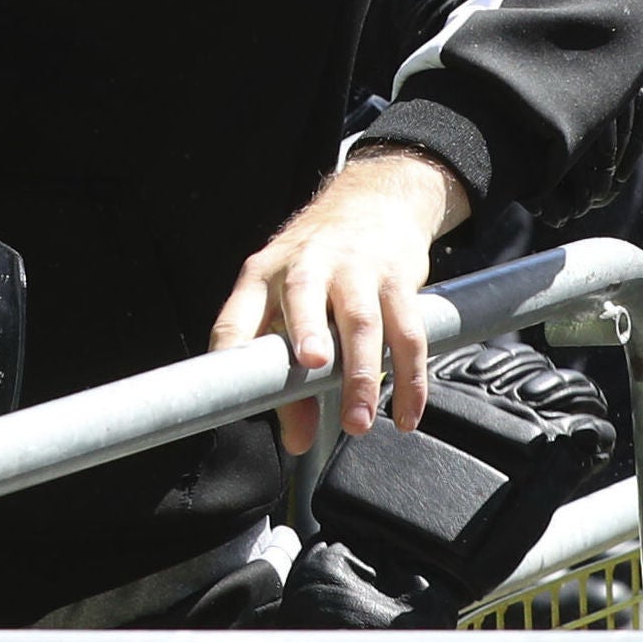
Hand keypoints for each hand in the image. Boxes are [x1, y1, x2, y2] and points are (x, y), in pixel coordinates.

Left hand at [210, 147, 464, 452]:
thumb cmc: (315, 263)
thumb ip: (282, 368)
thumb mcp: (283, 300)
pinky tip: (406, 412)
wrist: (372, 203)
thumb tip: (295, 438)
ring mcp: (354, 270)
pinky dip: (410, 378)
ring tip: (357, 421)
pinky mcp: (398, 279)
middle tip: (312, 366)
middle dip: (307, 332)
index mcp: (262, 275)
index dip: (232, 353)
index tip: (234, 392)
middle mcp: (305, 266)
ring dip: (361, 376)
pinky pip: (409, 333)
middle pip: (302, 298)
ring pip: (361, 321)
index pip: (235, 316)